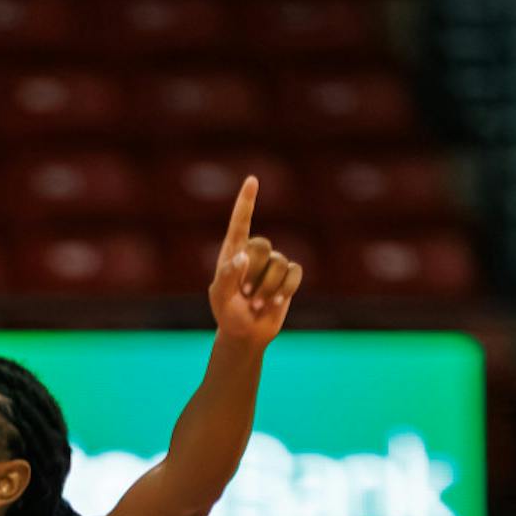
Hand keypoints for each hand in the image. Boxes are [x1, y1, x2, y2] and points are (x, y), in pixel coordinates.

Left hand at [208, 176, 302, 349]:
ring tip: (257, 305)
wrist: (246, 334)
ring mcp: (273, 264)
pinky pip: (294, 273)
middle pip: (262, 247)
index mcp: (233, 251)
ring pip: (279, 263)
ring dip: (268, 289)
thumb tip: (243, 256)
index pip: (240, 222)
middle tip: (246, 296)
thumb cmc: (228, 314)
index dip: (246, 201)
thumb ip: (227, 276)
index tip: (252, 180)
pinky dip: (285, 290)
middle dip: (255, 276)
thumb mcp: (220, 298)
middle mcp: (254, 253)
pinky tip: (276, 303)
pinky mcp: (288, 277)